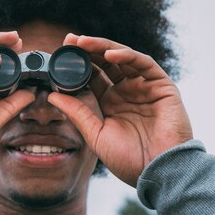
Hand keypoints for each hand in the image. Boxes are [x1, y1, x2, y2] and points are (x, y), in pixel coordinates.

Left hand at [48, 34, 192, 186]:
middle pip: (106, 63)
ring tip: (83, 42)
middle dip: (88, 50)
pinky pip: (144, 63)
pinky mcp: (162, 85)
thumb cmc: (129, 160)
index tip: (60, 53)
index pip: (93, 75)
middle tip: (69, 41)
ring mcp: (145, 86)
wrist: (159, 173)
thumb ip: (77, 113)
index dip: (78, 63)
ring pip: (123, 58)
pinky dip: (127, 55)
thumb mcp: (96, 135)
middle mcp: (128, 91)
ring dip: (103, 47)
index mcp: (111, 102)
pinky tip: (110, 54)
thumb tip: (52, 95)